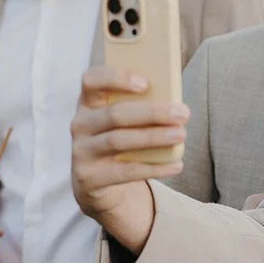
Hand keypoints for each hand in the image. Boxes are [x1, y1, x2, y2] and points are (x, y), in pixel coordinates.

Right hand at [71, 67, 188, 251]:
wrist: (97, 184)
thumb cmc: (120, 140)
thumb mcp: (124, 120)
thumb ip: (142, 103)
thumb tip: (178, 91)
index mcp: (88, 103)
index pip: (91, 81)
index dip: (116, 78)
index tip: (146, 83)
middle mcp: (81, 125)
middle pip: (115, 114)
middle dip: (152, 113)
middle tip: (183, 113)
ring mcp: (81, 152)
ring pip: (119, 141)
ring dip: (154, 137)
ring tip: (181, 135)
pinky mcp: (88, 178)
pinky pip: (125, 172)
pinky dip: (154, 168)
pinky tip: (176, 165)